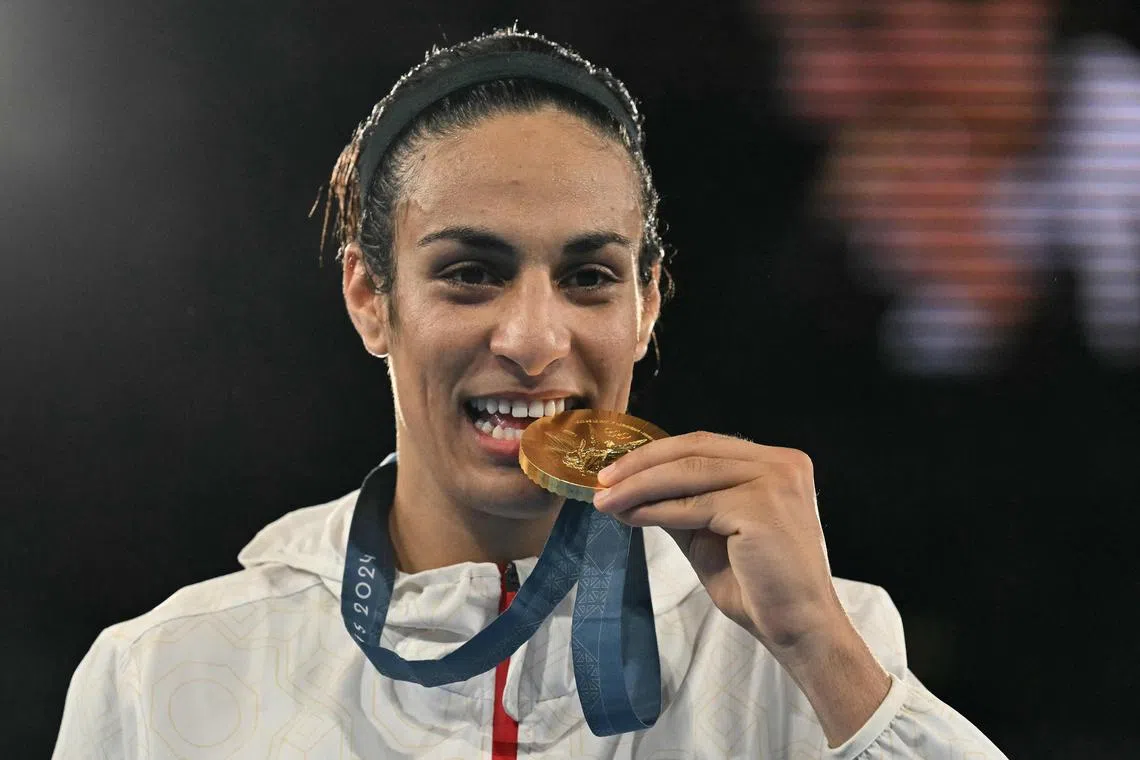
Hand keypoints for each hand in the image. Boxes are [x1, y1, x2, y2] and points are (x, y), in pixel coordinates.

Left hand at [593, 431, 844, 659]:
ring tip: (606, 500)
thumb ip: (683, 503)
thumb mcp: (712, 532)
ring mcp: (774, 482)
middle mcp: (782, 463)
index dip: (657, 454)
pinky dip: (656, 509)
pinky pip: (694, 505)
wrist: (798, 627)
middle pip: (695, 450)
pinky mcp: (760, 508)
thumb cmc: (758, 585)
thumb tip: (629, 488)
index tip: (617, 469)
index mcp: (777, 463)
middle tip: (602, 480)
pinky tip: (631, 517)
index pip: (706, 444)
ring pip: (688, 473)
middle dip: (641, 464)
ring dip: (639, 486)